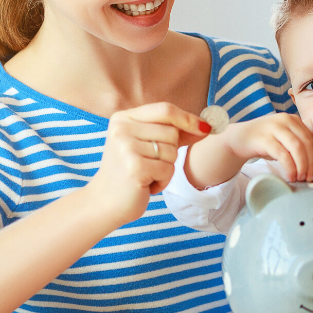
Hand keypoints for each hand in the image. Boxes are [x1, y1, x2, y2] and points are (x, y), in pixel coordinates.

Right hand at [86, 102, 210, 226]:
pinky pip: (168, 169)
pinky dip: (163, 180)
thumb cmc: (131, 172)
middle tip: (151, 164)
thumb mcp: (149, 145)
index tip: (206, 128)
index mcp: (124, 118)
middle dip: (171, 152)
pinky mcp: (134, 167)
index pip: (165, 110)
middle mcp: (122, 129)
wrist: (105, 203)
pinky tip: (145, 184)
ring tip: (146, 174)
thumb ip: (176, 133)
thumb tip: (206, 126)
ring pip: (172, 152)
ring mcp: (126, 148)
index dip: (188, 118)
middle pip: (172, 132)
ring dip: (166, 168)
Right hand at [221, 113, 312, 182]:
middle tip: (312, 178)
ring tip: (302, 179)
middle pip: (307, 144)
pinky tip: (291, 177)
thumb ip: (299, 147)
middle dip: (312, 163)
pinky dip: (290, 168)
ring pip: (297, 148)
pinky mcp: (264, 138)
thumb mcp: (284, 140)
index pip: (312, 139)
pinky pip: (283, 155)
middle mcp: (286, 120)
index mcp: (294, 120)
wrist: (239, 138)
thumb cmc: (265, 142)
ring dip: (302, 166)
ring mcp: (275, 127)